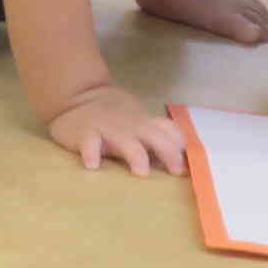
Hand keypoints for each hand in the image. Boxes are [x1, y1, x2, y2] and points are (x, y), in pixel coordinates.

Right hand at [46, 85, 187, 174]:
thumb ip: (156, 139)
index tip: (188, 167)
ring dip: (136, 154)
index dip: (180, 147)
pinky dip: (91, 153)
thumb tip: (179, 163)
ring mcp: (107, 128)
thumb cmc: (114, 117)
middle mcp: (131, 125)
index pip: (168, 131)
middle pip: (154, 136)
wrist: (78, 95)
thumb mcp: (138, 122)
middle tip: (176, 171)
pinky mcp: (85, 132)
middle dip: (168, 152)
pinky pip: (89, 142)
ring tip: (141, 172)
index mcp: (145, 124)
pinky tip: (92, 165)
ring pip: (125, 140)